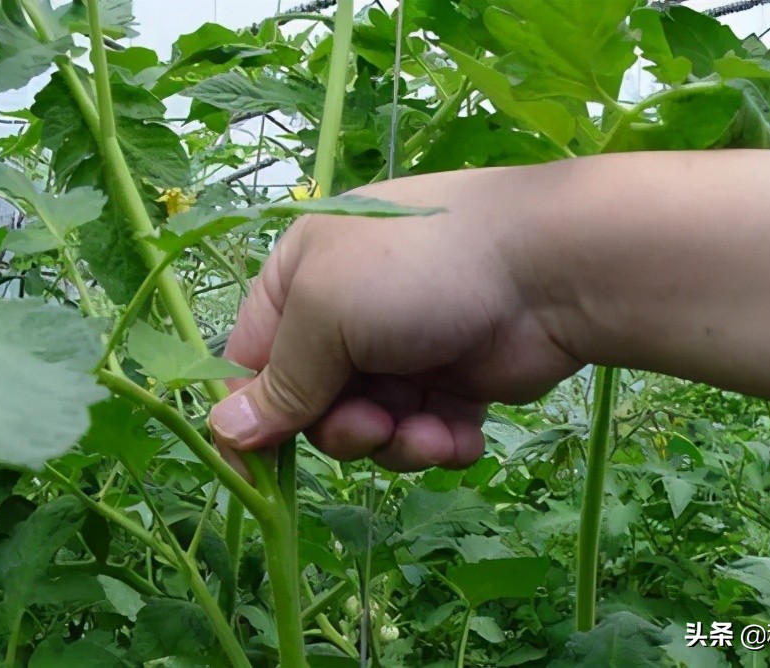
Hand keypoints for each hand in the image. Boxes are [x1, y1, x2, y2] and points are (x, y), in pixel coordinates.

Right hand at [208, 167, 581, 471]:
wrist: (547, 268)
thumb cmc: (416, 270)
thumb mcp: (326, 312)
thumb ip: (279, 381)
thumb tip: (222, 434)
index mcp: (300, 279)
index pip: (251, 360)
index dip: (250, 414)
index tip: (254, 464)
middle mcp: (346, 316)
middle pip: (310, 405)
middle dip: (339, 428)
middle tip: (371, 424)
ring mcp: (401, 352)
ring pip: (368, 429)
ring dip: (393, 442)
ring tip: (425, 429)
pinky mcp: (451, 384)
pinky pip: (421, 434)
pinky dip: (437, 442)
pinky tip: (460, 434)